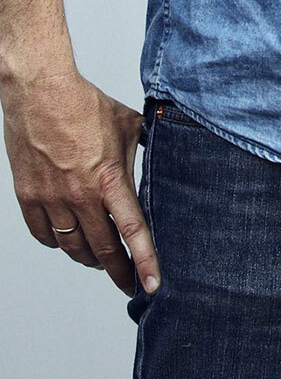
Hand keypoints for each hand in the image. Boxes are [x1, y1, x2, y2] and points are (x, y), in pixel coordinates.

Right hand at [2, 66, 159, 295]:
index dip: (145, 262)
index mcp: (108, 179)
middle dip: (119, 271)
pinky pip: (44, 236)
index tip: (152, 285)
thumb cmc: (85, 105)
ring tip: (102, 260)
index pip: (132, 231)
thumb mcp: (128, 127)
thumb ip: (140, 153)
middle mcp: (79, 196)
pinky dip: (59, 244)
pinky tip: (68, 240)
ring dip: (90, 259)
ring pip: (73, 248)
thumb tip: (154, 165)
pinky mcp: (29, 198)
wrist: (41, 93)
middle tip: (129, 282)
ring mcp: (51, 200)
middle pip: (103, 249)